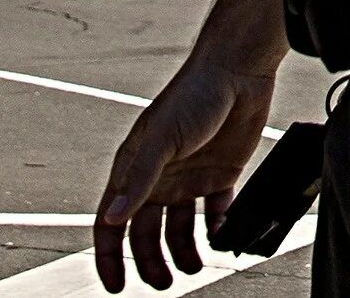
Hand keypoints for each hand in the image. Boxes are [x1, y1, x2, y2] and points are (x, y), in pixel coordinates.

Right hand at [92, 56, 277, 291]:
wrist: (239, 72)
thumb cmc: (193, 95)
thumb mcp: (161, 139)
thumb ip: (138, 180)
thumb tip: (112, 218)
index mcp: (134, 170)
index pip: (111, 222)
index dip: (110, 256)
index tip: (116, 286)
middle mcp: (159, 179)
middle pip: (146, 233)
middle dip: (151, 262)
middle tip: (164, 283)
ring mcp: (190, 178)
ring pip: (181, 229)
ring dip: (184, 252)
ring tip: (195, 268)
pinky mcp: (222, 175)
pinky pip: (216, 213)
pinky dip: (217, 230)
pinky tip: (222, 238)